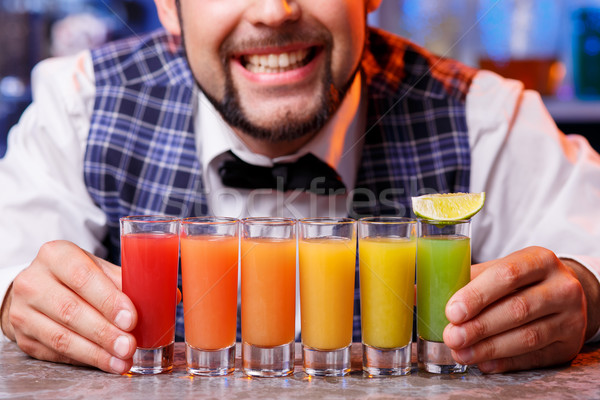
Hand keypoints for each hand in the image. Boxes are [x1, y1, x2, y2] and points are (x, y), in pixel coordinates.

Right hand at [1, 240, 137, 373]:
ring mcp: (23, 311)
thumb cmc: (75, 276)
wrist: (36, 289)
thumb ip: (123, 280)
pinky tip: (106, 362)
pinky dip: (85, 359)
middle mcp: (33, 281)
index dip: (108, 300)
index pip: (83, 277)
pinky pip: (56, 353)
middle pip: (71, 311)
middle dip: (105, 332)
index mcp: (56, 255)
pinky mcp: (23, 337)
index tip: (130, 318)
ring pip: (62, 337)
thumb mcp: (96, 267)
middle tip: (129, 345)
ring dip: (96, 352)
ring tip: (122, 360)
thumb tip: (163, 298)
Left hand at [443, 246, 587, 372]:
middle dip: (480, 326)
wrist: (563, 294)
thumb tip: (417, 293)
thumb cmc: (520, 281)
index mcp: (539, 259)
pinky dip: (506, 361)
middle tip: (451, 337)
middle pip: (517, 309)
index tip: (452, 311)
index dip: (477, 295)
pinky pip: (536, 356)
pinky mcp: (570, 344)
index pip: (507, 274)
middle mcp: (561, 286)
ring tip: (460, 352)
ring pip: (528, 336)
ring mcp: (571, 316)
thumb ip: (463, 279)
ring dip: (489, 348)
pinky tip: (484, 363)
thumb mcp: (498, 270)